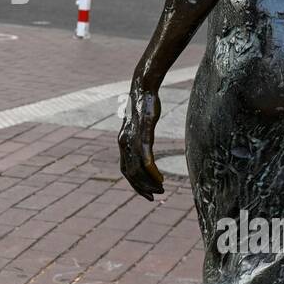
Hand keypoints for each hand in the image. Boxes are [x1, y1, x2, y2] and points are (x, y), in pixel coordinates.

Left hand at [119, 83, 164, 200]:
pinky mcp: (143, 133)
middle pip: (131, 173)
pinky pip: (145, 157)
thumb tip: (145, 147)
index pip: (126, 171)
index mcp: (123, 143)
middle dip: (143, 187)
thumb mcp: (140, 126)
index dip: (135, 185)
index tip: (146, 194)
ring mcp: (133, 139)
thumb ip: (140, 138)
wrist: (143, 88)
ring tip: (161, 188)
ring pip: (138, 169)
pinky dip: (151, 170)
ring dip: (149, 181)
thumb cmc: (144, 107)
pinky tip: (159, 177)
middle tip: (156, 195)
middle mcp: (124, 143)